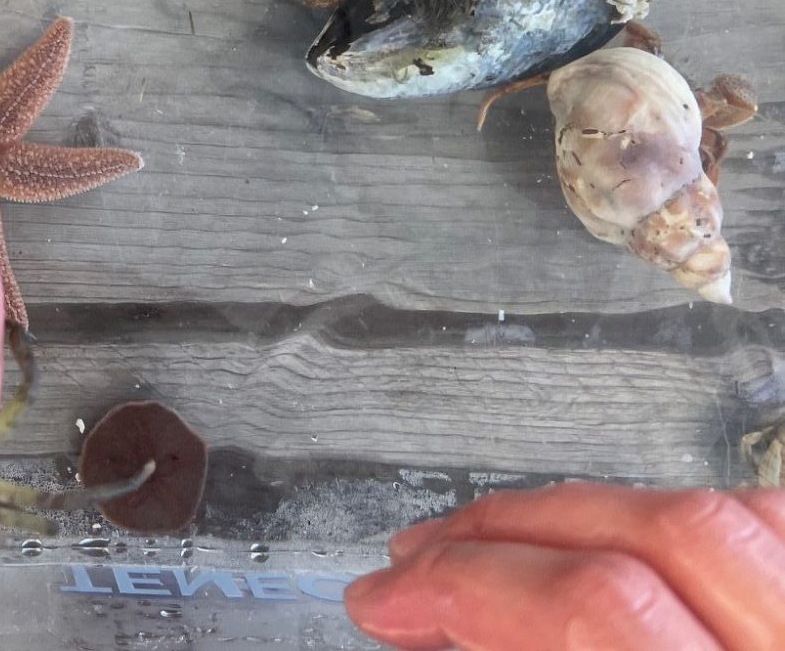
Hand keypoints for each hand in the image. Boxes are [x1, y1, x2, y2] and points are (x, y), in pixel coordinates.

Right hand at [345, 482, 784, 649]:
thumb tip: (438, 626)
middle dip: (506, 528)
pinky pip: (772, 525)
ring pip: (717, 511)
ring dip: (586, 514)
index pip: (590, 606)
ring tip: (508, 540)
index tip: (390, 599)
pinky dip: (686, 521)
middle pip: (657, 531)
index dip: (464, 584)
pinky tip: (625, 539)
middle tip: (423, 559)